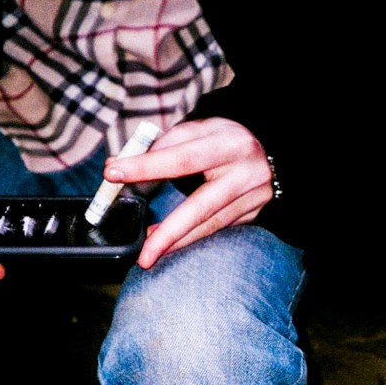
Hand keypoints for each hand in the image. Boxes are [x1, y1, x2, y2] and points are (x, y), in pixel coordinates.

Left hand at [103, 118, 273, 268]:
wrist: (272, 152)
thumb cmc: (223, 139)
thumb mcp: (199, 130)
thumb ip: (161, 146)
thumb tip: (116, 167)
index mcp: (229, 143)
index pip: (182, 157)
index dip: (147, 166)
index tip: (112, 173)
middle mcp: (245, 173)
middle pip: (202, 206)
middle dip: (169, 231)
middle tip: (143, 252)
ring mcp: (253, 198)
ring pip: (210, 225)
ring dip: (177, 241)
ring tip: (148, 253)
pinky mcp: (254, 215)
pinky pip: (217, 229)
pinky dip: (191, 237)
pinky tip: (170, 244)